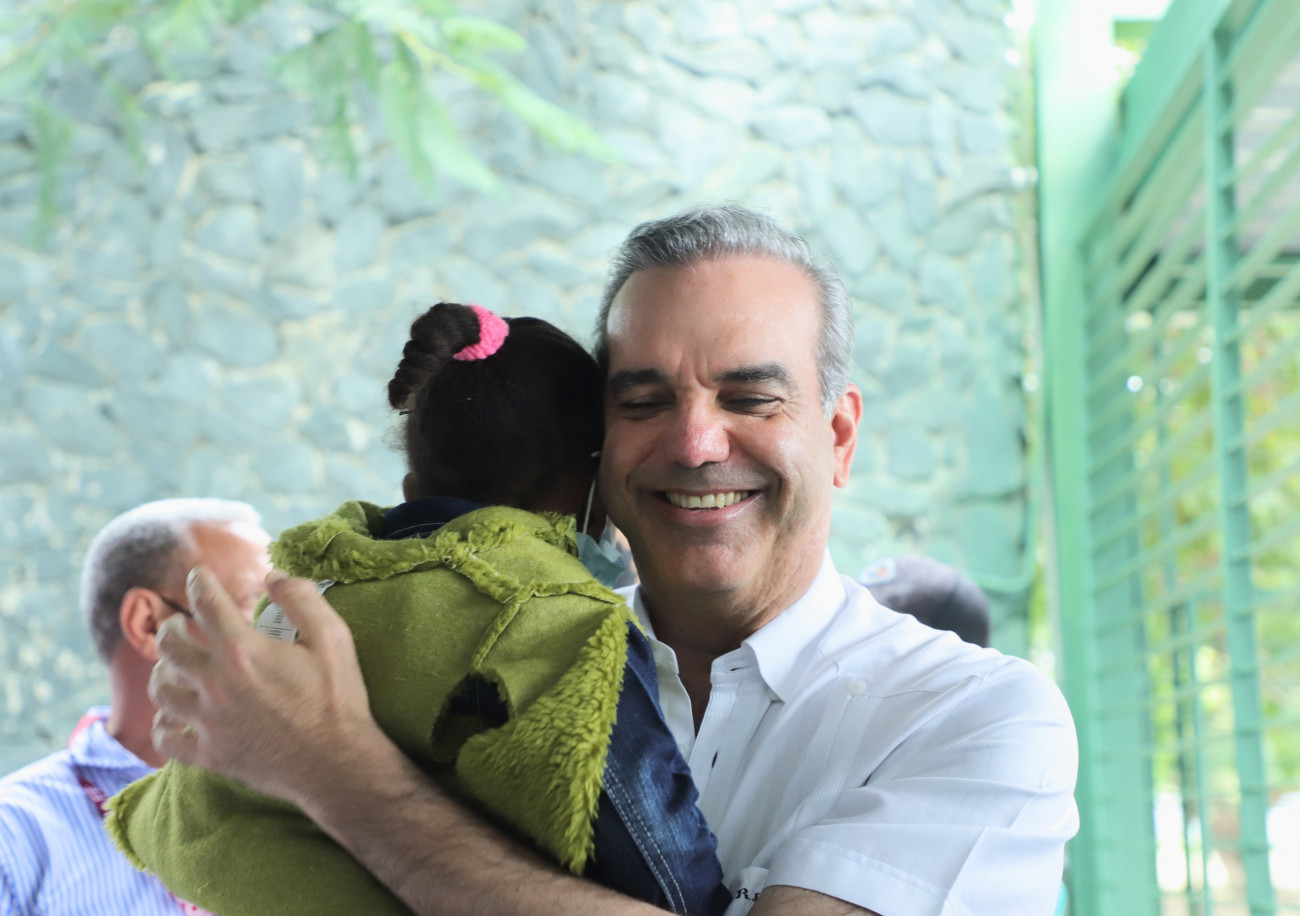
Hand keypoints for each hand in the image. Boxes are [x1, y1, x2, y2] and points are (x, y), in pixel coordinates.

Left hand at [150, 567, 381, 805]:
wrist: (337, 764)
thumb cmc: (338, 698)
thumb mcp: (333, 637)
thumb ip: (301, 598)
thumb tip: (273, 576)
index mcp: (243, 651)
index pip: (206, 603)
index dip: (199, 582)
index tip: (198, 574)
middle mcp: (216, 684)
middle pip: (169, 645)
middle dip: (173, 625)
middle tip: (182, 623)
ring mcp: (208, 723)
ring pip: (161, 690)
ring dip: (164, 671)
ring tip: (175, 666)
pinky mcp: (210, 755)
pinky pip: (166, 739)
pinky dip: (164, 724)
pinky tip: (174, 717)